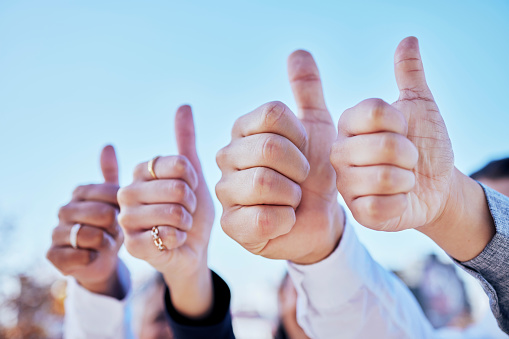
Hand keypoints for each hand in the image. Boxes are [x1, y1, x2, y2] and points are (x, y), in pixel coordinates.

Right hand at [47, 145, 123, 297]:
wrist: (100, 259)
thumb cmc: (110, 225)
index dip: (123, 208)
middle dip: (115, 226)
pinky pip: (79, 256)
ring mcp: (55, 232)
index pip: (111, 193)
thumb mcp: (115, 200)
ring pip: (90, 235)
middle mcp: (63, 209)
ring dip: (106, 243)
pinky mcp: (53, 255)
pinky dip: (92, 258)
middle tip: (115, 232)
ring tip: (107, 243)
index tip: (123, 214)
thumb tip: (107, 145)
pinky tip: (94, 256)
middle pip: (102, 214)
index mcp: (80, 191)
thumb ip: (111, 175)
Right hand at [118, 105, 213, 317]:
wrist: (191, 248)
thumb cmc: (190, 210)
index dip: (195, 180)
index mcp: (140, 171)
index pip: (180, 164)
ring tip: (179, 225)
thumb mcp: (192, 174)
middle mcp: (127, 192)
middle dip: (191, 204)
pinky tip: (173, 242)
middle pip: (179, 188)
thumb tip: (183, 105)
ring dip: (186, 222)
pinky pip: (167, 235)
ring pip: (174, 212)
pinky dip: (179, 240)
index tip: (190, 189)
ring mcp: (126, 219)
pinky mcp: (131, 245)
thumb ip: (185, 141)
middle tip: (184, 212)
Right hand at [216, 51, 343, 264]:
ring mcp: (224, 191)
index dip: (299, 135)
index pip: (272, 115)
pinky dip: (285, 220)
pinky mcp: (230, 225)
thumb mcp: (317, 129)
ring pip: (265, 182)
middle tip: (301, 180)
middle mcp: (226, 156)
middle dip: (300, 167)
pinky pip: (262, 218)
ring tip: (292, 199)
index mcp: (244, 130)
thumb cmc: (315, 173)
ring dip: (293, 194)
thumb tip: (298, 52)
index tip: (305, 150)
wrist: (320, 218)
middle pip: (269, 147)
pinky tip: (284, 220)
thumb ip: (307, 91)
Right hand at [330, 37, 493, 259]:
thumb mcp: (420, 108)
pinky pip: (382, 204)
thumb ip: (410, 75)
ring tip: (403, 180)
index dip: (402, 122)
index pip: (376, 112)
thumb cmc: (425, 145)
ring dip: (408, 179)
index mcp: (349, 124)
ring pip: (385, 177)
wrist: (437, 185)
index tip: (404, 129)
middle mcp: (340, 153)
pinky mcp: (358, 212)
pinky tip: (398, 199)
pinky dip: (402, 201)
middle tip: (408, 159)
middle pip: (385, 146)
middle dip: (411, 153)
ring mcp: (346, 184)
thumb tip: (408, 41)